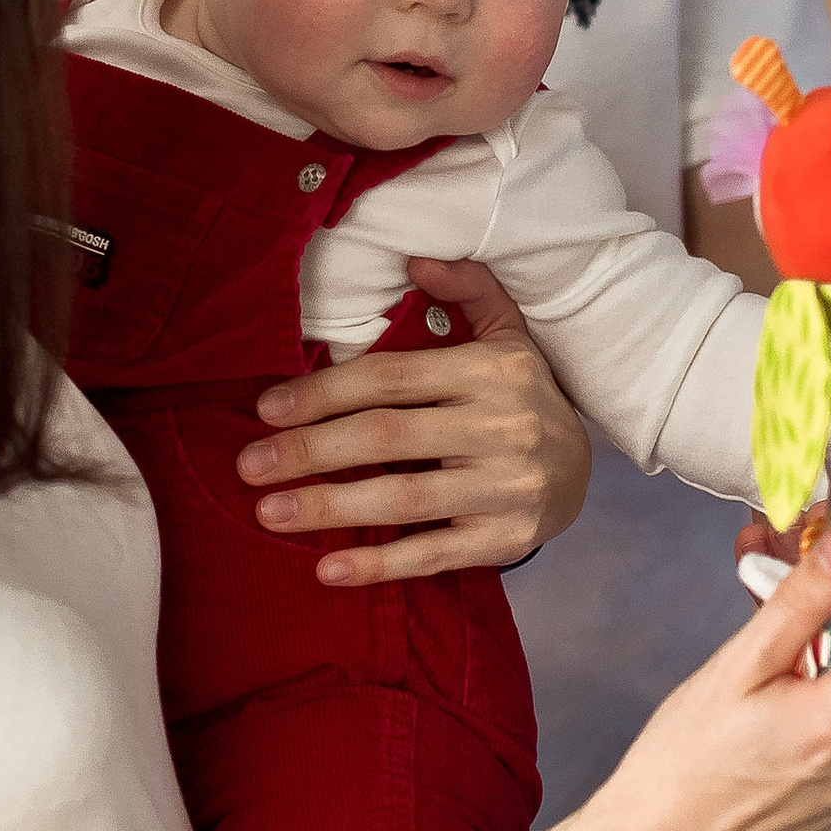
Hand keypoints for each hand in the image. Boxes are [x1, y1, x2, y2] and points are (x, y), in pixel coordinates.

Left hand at [235, 257, 588, 585]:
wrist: (581, 474)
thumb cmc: (522, 397)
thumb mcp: (507, 335)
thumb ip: (468, 290)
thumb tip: (416, 261)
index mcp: (491, 371)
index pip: (392, 378)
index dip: (324, 392)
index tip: (267, 409)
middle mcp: (502, 426)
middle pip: (388, 437)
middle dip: (310, 451)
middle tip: (249, 465)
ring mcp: (506, 488)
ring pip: (405, 497)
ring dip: (330, 508)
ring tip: (268, 513)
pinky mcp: (505, 540)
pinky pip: (434, 554)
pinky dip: (379, 565)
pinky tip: (327, 569)